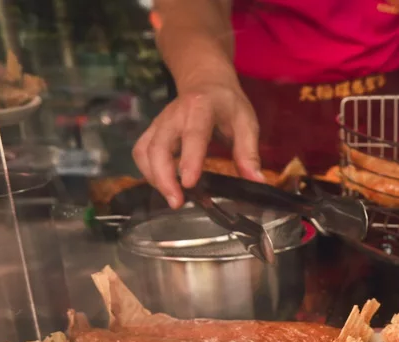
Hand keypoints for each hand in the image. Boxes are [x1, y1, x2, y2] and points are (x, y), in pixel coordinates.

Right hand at [132, 82, 261, 208]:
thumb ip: (249, 152)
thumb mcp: (246, 122)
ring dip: (154, 178)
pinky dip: (148, 172)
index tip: (189, 183)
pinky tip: (164, 186)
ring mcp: (159, 122)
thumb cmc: (228, 104)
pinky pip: (141, 152)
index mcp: (201, 108)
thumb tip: (256, 181)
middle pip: (159, 146)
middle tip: (177, 203)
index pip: (193, 134)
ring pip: (145, 151)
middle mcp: (174, 114)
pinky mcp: (152, 131)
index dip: (189, 159)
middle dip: (164, 177)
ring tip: (173, 199)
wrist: (206, 81)